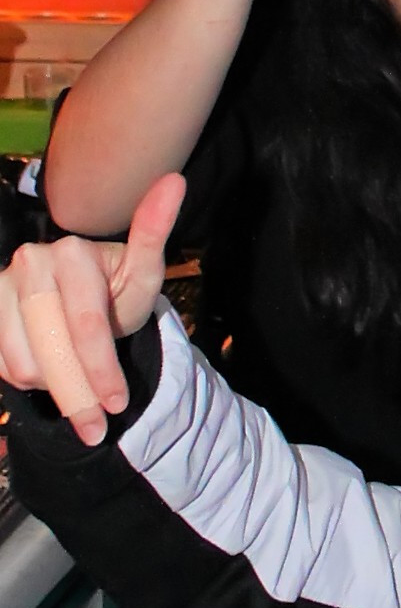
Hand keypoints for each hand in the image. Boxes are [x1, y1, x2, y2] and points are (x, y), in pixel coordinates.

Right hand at [0, 175, 184, 444]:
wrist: (79, 300)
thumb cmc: (116, 291)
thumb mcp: (142, 274)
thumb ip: (154, 234)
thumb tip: (174, 180)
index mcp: (69, 252)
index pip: (87, 326)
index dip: (102, 370)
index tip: (118, 404)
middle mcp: (27, 263)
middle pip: (51, 350)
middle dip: (77, 394)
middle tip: (97, 426)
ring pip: (20, 362)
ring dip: (51, 387)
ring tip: (75, 386)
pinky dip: (23, 379)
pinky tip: (47, 375)